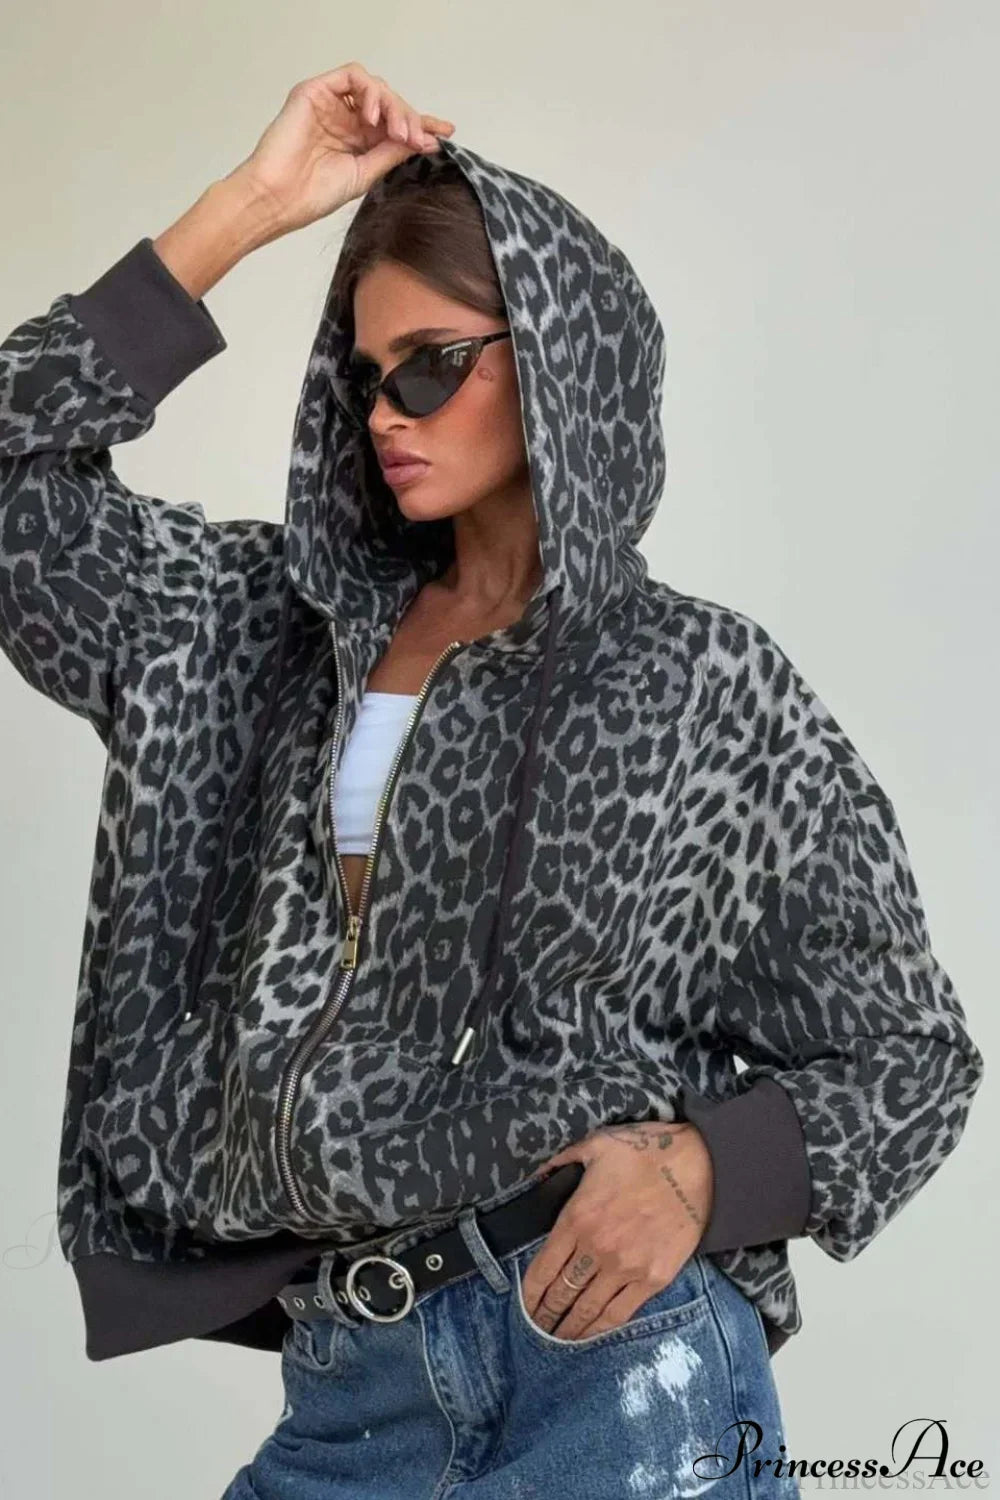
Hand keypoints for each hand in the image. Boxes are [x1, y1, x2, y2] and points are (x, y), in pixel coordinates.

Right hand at [228, 63, 455, 234]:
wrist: (278, 198)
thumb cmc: (312, 195)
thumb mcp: (365, 174)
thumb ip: (392, 153)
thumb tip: (426, 140)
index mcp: (357, 141)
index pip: (395, 125)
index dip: (421, 125)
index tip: (446, 131)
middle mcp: (345, 119)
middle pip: (389, 104)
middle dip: (410, 118)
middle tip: (418, 139)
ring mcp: (331, 104)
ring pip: (374, 87)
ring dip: (393, 106)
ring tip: (398, 132)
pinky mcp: (315, 91)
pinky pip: (351, 75)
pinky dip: (370, 91)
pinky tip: (374, 115)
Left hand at [521, 1121, 713, 1341]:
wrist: (699, 1165)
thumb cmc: (646, 1152)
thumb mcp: (595, 1145)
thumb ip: (561, 1161)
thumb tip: (539, 1176)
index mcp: (577, 1217)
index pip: (543, 1267)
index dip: (529, 1292)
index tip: (523, 1304)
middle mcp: (597, 1248)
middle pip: (562, 1293)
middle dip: (545, 1314)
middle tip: (536, 1327)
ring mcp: (626, 1267)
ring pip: (588, 1309)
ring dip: (569, 1327)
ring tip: (557, 1338)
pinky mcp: (654, 1279)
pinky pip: (620, 1313)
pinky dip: (601, 1327)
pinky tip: (590, 1334)